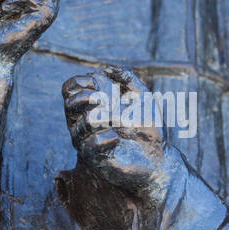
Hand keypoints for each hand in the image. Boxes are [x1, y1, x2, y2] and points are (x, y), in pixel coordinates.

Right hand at [61, 65, 178, 207]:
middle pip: (69, 105)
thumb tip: (108, 69)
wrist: (159, 158)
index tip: (96, 83)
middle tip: (107, 101)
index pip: (69, 90)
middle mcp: (84, 123)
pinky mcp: (95, 160)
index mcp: (90, 106)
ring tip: (121, 120)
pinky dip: (104, 138)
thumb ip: (128, 79)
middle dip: (86, 99)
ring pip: (79, 126)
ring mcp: (88, 142)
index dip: (79, 82)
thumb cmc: (147, 127)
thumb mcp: (142, 97)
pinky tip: (117, 138)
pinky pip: (90, 146)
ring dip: (102, 119)